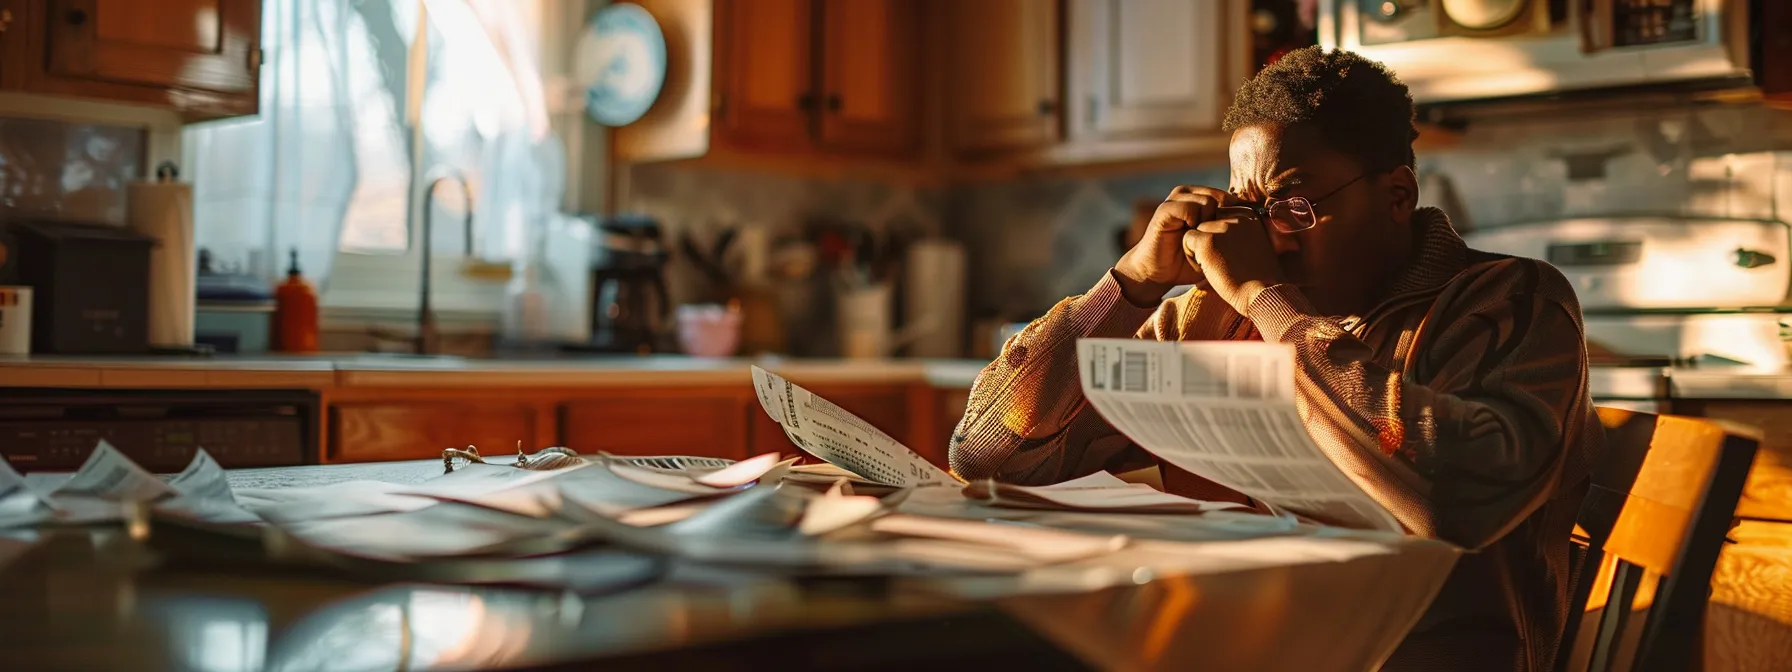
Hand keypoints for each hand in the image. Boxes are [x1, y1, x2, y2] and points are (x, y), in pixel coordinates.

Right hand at [1114, 186, 1229, 305]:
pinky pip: (1190, 207)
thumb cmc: (1188, 261)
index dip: (1233, 217)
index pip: (1230, 197)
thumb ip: (1231, 231)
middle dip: (1220, 221)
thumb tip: (1260, 223)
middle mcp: (1190, 194)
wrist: (1158, 273)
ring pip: (1208, 200)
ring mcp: (1176, 199)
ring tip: (1198, 240)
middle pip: (1222, 197)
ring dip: (1207, 224)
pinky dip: (1193, 224)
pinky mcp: (1165, 209)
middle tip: (1210, 242)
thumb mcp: (1215, 244)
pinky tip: (1188, 237)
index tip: (1229, 239)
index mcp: (1202, 199)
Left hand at [1182, 207, 1285, 312]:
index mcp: (1249, 216)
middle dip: (1209, 242)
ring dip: (1200, 250)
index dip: (1220, 239)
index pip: (1220, 219)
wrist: (1263, 293)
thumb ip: (1238, 235)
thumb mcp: (1253, 247)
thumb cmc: (1258, 277)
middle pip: (1207, 223)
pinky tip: (1208, 270)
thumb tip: (1218, 234)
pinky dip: (1192, 257)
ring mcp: (1222, 227)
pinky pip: (1187, 240)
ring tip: (1217, 268)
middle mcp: (1236, 217)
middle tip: (1223, 263)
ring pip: (1196, 231)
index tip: (1233, 256)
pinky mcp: (1207, 240)